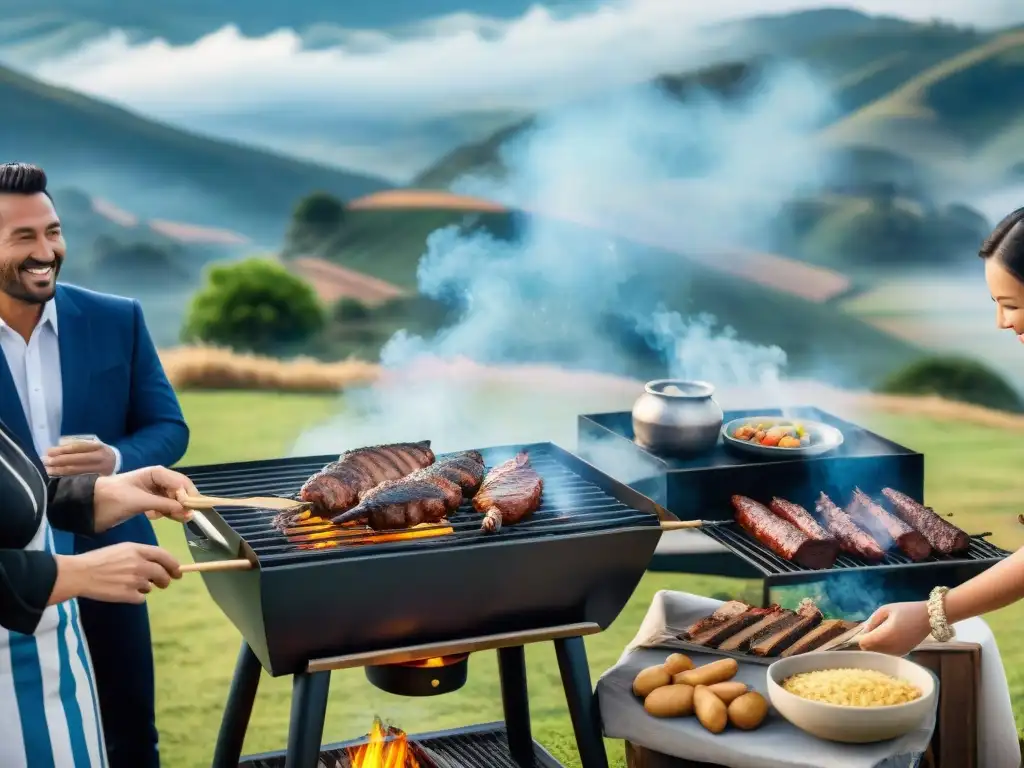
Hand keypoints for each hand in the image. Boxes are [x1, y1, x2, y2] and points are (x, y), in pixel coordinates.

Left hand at [44, 441, 116, 475]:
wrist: (115, 462)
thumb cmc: (98, 451)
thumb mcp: (92, 444)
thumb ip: (78, 445)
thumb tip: (55, 450)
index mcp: (98, 446)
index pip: (77, 448)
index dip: (62, 450)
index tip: (48, 452)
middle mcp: (100, 458)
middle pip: (75, 460)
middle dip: (58, 461)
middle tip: (45, 462)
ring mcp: (99, 470)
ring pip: (76, 472)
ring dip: (59, 471)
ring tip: (47, 470)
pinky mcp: (98, 480)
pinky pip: (79, 480)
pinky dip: (66, 478)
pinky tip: (56, 478)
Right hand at [54, 543, 180, 603]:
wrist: (80, 574)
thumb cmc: (98, 560)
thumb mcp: (121, 550)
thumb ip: (140, 555)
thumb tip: (156, 564)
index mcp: (138, 550)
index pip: (164, 556)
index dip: (173, 564)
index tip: (178, 571)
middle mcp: (140, 564)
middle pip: (163, 574)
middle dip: (165, 580)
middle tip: (163, 583)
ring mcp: (135, 580)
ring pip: (150, 587)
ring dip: (145, 587)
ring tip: (128, 584)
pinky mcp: (128, 594)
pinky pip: (140, 598)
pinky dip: (135, 597)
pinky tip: (122, 592)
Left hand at [93, 467, 198, 531]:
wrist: (90, 505)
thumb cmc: (113, 498)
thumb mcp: (139, 501)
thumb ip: (164, 504)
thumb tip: (186, 510)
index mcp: (156, 473)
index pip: (181, 482)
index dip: (189, 495)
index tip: (192, 510)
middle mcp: (158, 480)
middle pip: (180, 490)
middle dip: (185, 503)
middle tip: (185, 517)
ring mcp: (154, 491)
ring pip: (174, 500)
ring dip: (176, 509)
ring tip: (175, 519)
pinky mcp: (149, 502)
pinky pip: (165, 506)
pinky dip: (166, 512)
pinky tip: (155, 516)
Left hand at [858, 601, 931, 655]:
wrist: (929, 618)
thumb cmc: (906, 610)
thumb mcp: (886, 609)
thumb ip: (873, 621)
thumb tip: (865, 631)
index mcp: (886, 635)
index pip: (864, 643)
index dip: (861, 638)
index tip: (865, 631)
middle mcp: (892, 647)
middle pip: (870, 650)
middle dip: (868, 642)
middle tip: (873, 631)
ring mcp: (899, 652)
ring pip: (879, 654)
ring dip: (876, 646)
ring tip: (882, 634)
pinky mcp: (905, 653)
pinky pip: (888, 654)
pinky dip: (884, 649)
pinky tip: (889, 640)